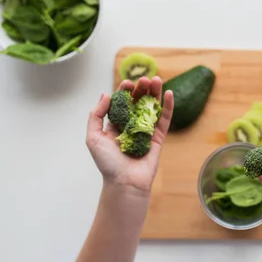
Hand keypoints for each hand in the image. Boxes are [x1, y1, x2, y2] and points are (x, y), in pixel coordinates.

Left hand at [86, 77, 173, 193]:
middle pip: (138, 102)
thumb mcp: (93, 137)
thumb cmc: (107, 163)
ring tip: (157, 79)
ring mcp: (146, 131)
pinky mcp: (158, 138)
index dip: (125, 91)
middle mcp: (131, 125)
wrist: (125, 183)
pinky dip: (168, 107)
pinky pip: (164, 120)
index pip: (122, 102)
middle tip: (145, 79)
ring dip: (155, 93)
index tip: (128, 83)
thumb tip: (106, 94)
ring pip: (152, 107)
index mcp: (115, 124)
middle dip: (141, 89)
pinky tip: (168, 93)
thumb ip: (96, 114)